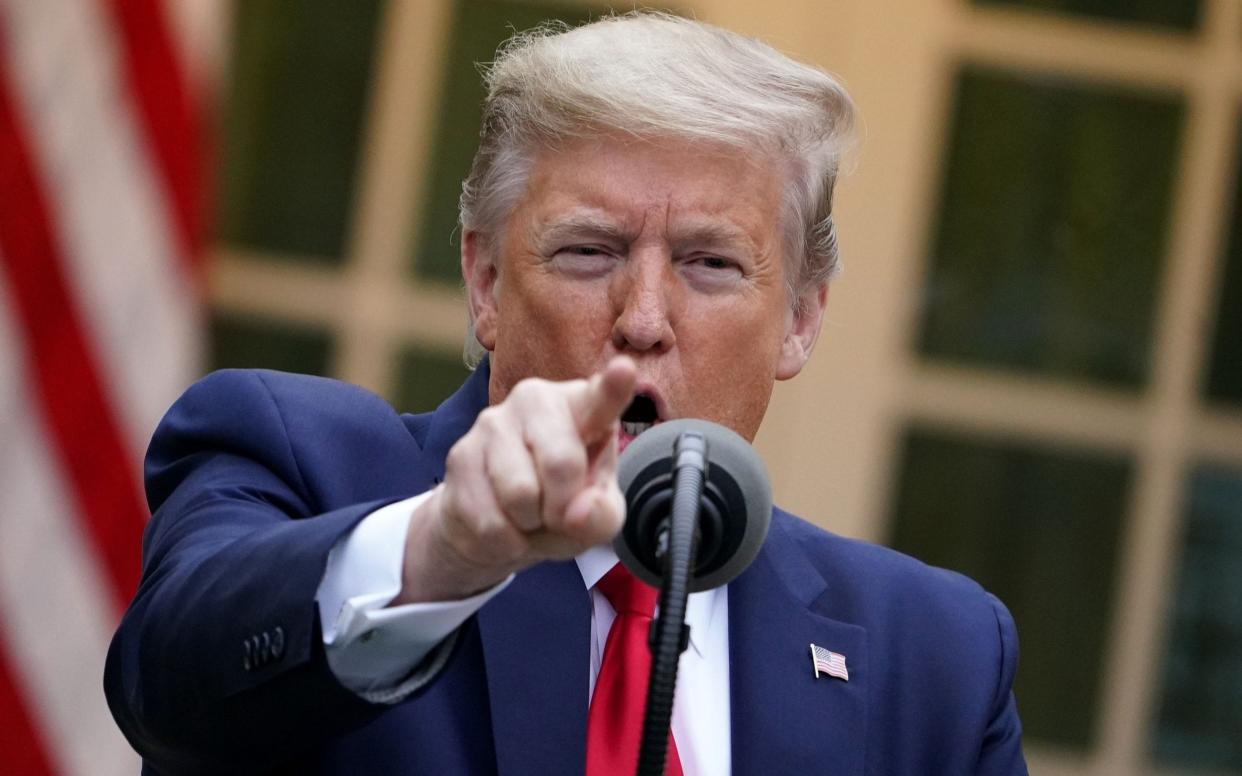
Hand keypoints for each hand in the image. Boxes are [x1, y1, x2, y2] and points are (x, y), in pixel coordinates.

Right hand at [395, 357, 636, 603]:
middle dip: (562, 508)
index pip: (601, 398)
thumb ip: (602, 515)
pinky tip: (501, 523)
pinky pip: (488, 518)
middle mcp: (536, 400)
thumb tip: (576, 514)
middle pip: (561, 464)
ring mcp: (493, 422)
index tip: (624, 369)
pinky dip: (502, 539)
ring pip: (520, 494)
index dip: (614, 386)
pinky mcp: (460, 454)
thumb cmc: (560, 506)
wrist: (496, 526)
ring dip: (528, 524)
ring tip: (527, 515)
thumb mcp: (597, 517)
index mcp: (582, 407)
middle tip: (558, 514)